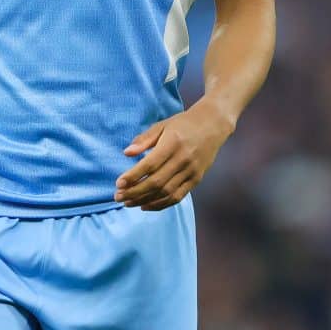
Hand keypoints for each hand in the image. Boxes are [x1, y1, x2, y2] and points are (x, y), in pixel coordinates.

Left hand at [114, 98, 233, 210]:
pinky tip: (145, 206)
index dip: (133, 176)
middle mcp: (183, 159)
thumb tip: (126, 153)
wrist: (212, 125)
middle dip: (135, 192)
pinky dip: (160, 204)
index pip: (150, 164)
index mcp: (173, 143)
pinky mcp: (196, 180)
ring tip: (128, 203)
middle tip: (118, 197)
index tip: (118, 183)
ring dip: (145, 200)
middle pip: (156, 182)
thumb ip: (144, 140)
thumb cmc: (183, 124)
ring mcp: (191, 171)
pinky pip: (177, 197)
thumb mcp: (162, 125)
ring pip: (166, 193)